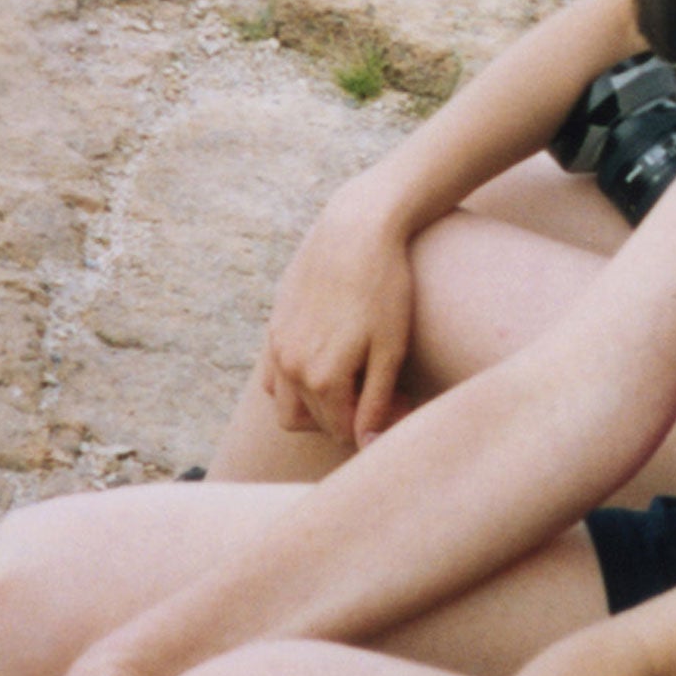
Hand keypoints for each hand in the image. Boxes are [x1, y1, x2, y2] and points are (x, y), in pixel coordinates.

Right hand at [263, 186, 418, 449]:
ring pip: (286, 405)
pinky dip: (295, 383)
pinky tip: (327, 360)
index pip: (344, 431)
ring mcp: (276, 346)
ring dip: (316, 406)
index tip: (402, 402)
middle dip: (347, 418)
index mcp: (322, 379)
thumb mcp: (391, 349)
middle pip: (313, 423)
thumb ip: (376, 403)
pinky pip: (273, 376)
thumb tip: (365, 446)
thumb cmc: (384, 288)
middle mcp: (290, 368)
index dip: (376, 424)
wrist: (355, 229)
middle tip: (384, 394)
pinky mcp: (274, 325)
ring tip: (354, 381)